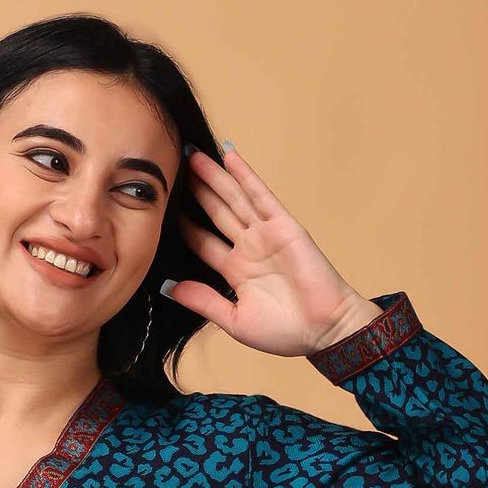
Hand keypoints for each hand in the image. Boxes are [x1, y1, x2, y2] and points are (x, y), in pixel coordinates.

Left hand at [161, 143, 381, 354]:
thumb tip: (170, 288)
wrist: (322, 330)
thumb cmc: (284, 331)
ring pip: (234, 198)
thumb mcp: (234, 320)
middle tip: (175, 167)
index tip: (164, 208)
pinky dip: (245, 175)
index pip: (204, 242)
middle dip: (197, 191)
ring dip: (214, 177)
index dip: (185, 225)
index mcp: (236, 271)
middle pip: (216, 213)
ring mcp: (265, 234)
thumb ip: (203, 301)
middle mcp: (249, 248)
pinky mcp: (283, 225)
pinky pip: (260, 195)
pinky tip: (229, 156)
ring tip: (193, 155)